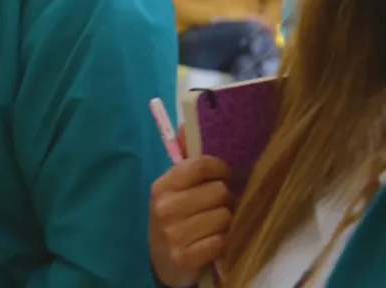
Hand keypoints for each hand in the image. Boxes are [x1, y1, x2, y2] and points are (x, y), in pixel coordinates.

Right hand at [149, 152, 232, 287]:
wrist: (161, 261)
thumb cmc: (173, 218)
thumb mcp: (173, 190)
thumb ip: (185, 161)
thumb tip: (186, 124)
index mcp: (162, 186)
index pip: (200, 165)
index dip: (220, 169)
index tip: (223, 176)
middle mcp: (165, 207)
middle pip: (219, 191)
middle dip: (224, 199)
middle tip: (217, 206)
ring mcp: (174, 233)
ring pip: (224, 216)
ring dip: (226, 222)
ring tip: (215, 225)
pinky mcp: (185, 256)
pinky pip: (222, 241)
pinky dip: (222, 242)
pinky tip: (212, 242)